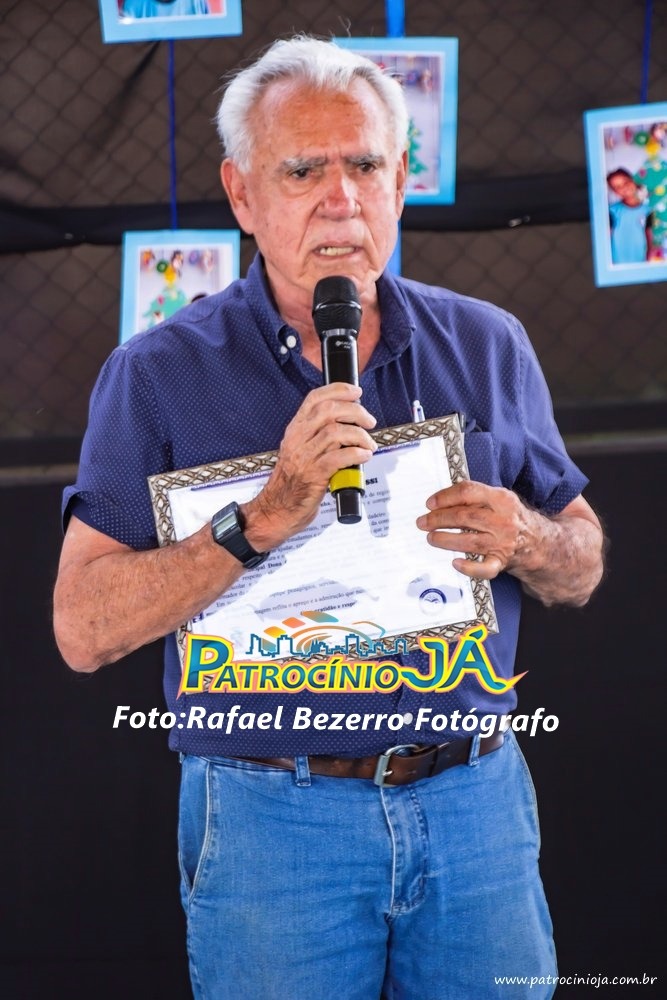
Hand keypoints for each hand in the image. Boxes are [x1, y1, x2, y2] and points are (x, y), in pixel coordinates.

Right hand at [243, 382, 376, 549]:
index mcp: (295, 430)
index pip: (314, 399)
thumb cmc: (291, 482)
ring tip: (368, 445)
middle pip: (329, 411)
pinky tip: (364, 456)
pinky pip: (340, 457)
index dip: (338, 390)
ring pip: (336, 433)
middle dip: (355, 411)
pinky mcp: (314, 475)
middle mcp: (298, 439)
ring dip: (360, 436)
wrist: (277, 509)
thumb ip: (316, 435)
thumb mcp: (298, 451)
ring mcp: (304, 457)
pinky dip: (357, 454)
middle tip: (369, 421)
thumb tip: (347, 423)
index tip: (356, 392)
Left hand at [415, 480, 530, 580]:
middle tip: (423, 522)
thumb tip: (440, 501)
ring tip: (431, 537)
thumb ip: (476, 497)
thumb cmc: (510, 518)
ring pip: (469, 541)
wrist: (537, 541)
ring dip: (445, 539)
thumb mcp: (499, 499)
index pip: (468, 492)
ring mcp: (503, 542)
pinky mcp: (502, 561)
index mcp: (501, 499)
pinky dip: (469, 568)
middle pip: (464, 517)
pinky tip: (455, 563)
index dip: (445, 497)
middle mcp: (503, 520)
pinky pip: (485, 568)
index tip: (430, 503)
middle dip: (438, 519)